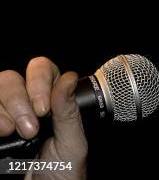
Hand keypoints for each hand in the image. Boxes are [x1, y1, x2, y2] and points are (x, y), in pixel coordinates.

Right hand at [0, 57, 86, 178]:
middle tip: (31, 128)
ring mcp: (5, 115)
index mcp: (52, 100)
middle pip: (11, 78)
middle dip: (19, 102)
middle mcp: (26, 103)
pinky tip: (1, 134)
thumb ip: (69, 111)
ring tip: (12, 133)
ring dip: (4, 111)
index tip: (43, 109)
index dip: (40, 82)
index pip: (41, 69)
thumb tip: (69, 78)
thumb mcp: (72, 143)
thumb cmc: (62, 173)